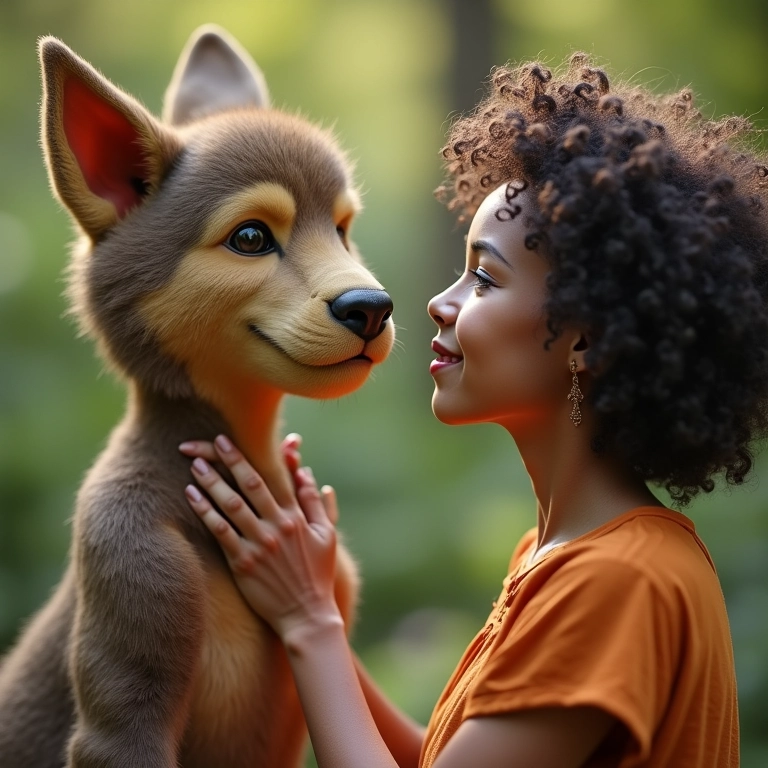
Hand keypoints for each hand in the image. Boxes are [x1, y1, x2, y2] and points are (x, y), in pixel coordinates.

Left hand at [180, 435, 342, 640]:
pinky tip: (191, 497)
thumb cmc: (318, 575)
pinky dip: (205, 511)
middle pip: (248, 485)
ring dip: (211, 482)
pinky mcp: (243, 563)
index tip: (229, 442)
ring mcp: (259, 544)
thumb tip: (308, 473)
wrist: (307, 616)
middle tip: (209, 442)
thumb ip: (317, 503)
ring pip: (230, 505)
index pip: (272, 477)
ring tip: (195, 465)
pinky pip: (220, 531)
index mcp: (296, 516)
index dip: (248, 458)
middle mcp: (276, 526)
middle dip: (227, 461)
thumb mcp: (327, 536)